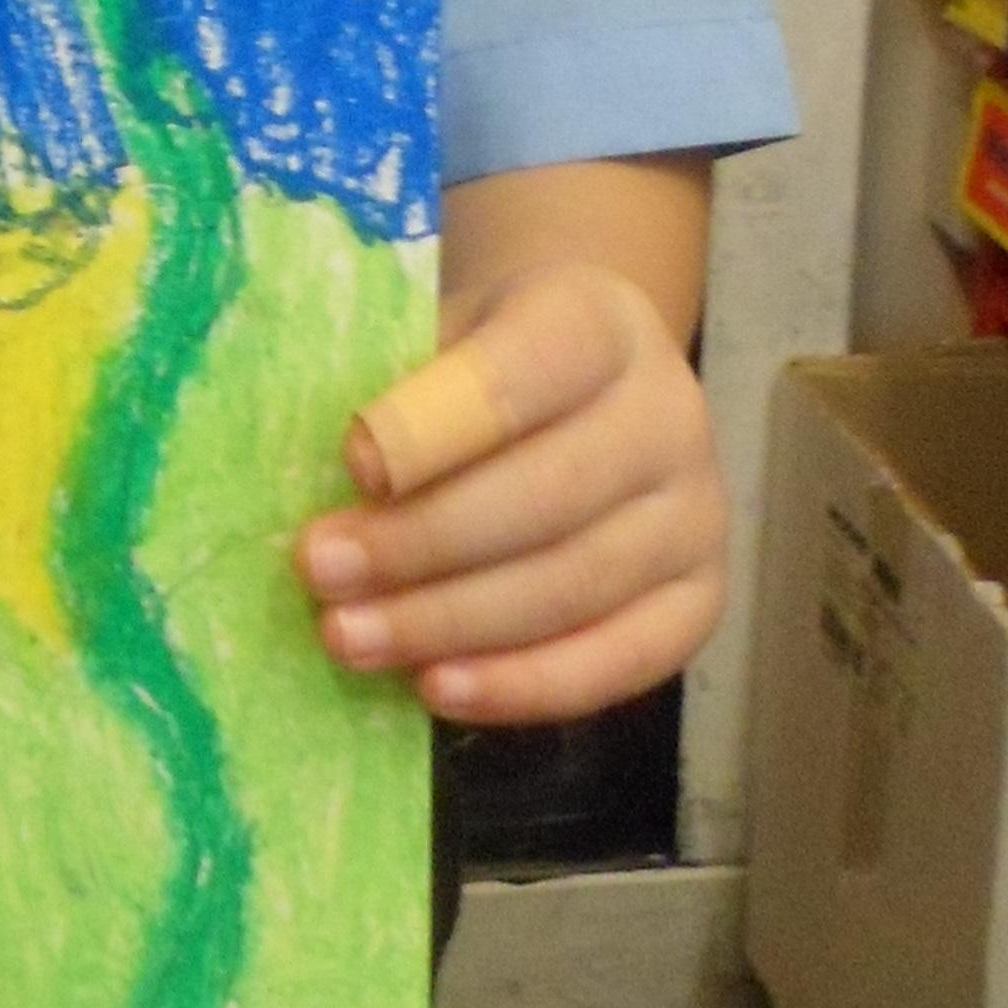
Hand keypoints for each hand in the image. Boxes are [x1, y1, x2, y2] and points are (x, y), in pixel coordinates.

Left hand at [293, 260, 725, 724]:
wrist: (580, 381)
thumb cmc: (475, 358)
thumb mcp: (435, 331)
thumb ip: (390, 387)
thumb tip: (308, 477)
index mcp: (598, 320)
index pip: (524, 371)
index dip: (434, 423)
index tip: (351, 465)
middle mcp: (669, 413)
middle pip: (547, 493)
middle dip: (420, 542)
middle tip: (320, 570)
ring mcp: (696, 513)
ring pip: (576, 585)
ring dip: (450, 622)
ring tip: (349, 637)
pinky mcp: (699, 600)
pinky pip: (621, 662)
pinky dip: (523, 685)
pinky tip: (435, 687)